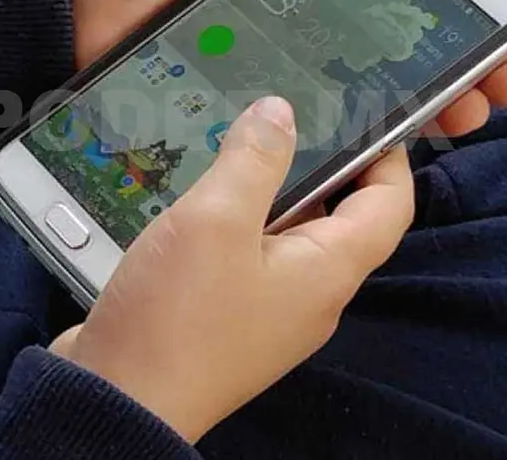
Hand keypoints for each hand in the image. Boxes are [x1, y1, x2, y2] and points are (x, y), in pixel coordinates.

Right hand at [51, 96, 414, 440]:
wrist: (118, 398)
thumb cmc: (175, 316)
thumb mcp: (215, 220)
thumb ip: (253, 160)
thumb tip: (281, 112)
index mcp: (327, 272)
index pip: (389, 205)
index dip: (387, 153)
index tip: (365, 108)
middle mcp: (308, 296)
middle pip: (335, 218)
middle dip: (317, 163)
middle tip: (283, 113)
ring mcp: (266, 312)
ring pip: (284, 236)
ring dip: (265, 192)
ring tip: (232, 145)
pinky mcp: (226, 319)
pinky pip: (245, 258)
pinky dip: (232, 224)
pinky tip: (196, 202)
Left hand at [71, 0, 506, 136]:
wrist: (68, 5)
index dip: (444, 13)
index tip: (496, 34)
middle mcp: (289, 26)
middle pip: (382, 53)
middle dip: (446, 71)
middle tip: (489, 93)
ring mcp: (261, 74)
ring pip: (348, 98)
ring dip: (407, 112)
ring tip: (451, 124)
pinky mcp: (230, 114)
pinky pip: (289, 134)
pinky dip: (333, 143)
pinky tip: (371, 155)